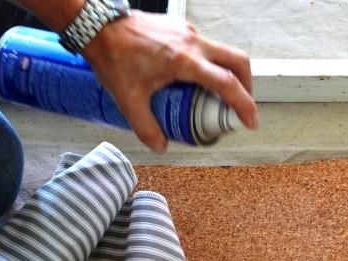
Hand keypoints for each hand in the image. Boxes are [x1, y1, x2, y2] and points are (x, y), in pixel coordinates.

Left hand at [82, 10, 258, 151]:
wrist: (98, 27)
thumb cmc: (112, 57)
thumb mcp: (128, 100)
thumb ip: (146, 128)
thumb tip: (161, 146)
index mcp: (184, 61)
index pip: (227, 83)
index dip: (244, 105)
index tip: (250, 121)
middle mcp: (192, 42)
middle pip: (238, 61)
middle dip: (247, 85)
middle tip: (241, 106)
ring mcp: (188, 31)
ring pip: (224, 51)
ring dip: (229, 73)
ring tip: (219, 95)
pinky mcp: (181, 26)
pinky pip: (206, 46)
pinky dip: (211, 63)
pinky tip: (195, 78)